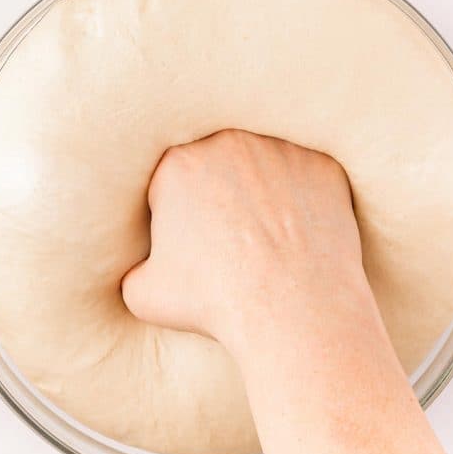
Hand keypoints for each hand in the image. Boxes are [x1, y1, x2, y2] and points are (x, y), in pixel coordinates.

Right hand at [122, 129, 367, 356]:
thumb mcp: (144, 295)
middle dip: (218, 190)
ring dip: (261, 187)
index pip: (170, 178)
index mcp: (177, 164)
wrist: (292, 310)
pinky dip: (304, 196)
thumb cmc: (215, 303)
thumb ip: (133, 270)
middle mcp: (227, 143)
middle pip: (217, 161)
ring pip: (263, 163)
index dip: (176, 210)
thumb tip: (136, 269)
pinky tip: (301, 229)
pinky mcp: (319, 164)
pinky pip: (307, 174)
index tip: (189, 237)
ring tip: (266, 231)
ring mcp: (279, 149)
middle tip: (230, 232)